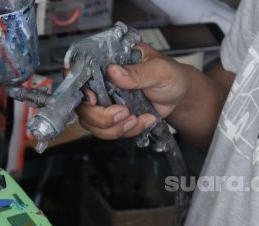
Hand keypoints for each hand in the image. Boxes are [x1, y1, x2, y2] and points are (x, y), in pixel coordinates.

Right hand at [77, 43, 191, 139]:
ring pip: (91, 123)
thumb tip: (114, 71)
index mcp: (108, 61)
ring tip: (138, 119)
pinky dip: (126, 131)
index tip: (93, 99)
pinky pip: (106, 132)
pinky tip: (143, 121)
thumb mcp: (159, 69)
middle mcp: (100, 82)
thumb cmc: (170, 76)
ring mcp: (104, 102)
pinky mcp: (110, 118)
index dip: (79, 88)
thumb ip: (138, 72)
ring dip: (115, 127)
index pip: (79, 71)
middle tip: (125, 112)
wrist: (179, 97)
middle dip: (101, 116)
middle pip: (82, 105)